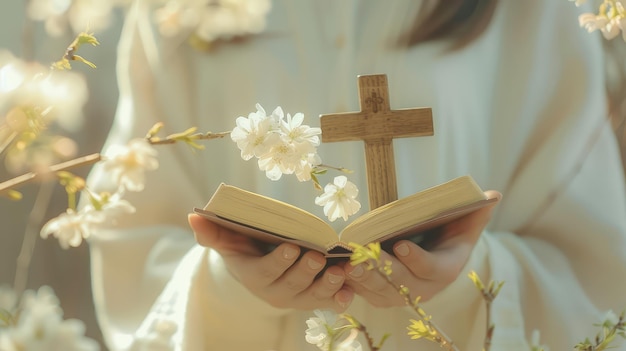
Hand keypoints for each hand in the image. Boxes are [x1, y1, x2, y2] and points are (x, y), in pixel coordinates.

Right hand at [188, 214, 353, 310]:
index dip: (279, 262)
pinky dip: (341, 299)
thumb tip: (193, 216)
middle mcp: (276, 292)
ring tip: (341, 270)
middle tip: (318, 255)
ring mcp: (297, 298)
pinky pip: (329, 303)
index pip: (266, 272)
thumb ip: (212, 232)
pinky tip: (351, 290)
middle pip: (292, 285)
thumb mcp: (227, 240)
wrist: (261, 268)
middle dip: (306, 271)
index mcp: (255, 276)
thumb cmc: (245, 249)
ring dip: (329, 285)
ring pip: (313, 296)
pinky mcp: (315, 299)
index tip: (292, 247)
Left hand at [343, 190, 501, 307]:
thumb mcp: (466, 223)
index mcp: (445, 270)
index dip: (417, 258)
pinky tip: (338, 270)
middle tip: (364, 256)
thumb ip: (477, 211)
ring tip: (348, 263)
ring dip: (362, 278)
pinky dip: (351, 284)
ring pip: (379, 290)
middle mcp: (424, 289)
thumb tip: (493, 195)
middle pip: (401, 282)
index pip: (431, 268)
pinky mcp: (381, 296)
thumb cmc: (449, 235)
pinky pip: (364, 293)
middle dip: (382, 270)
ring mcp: (401, 295)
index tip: (402, 244)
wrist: (433, 258)